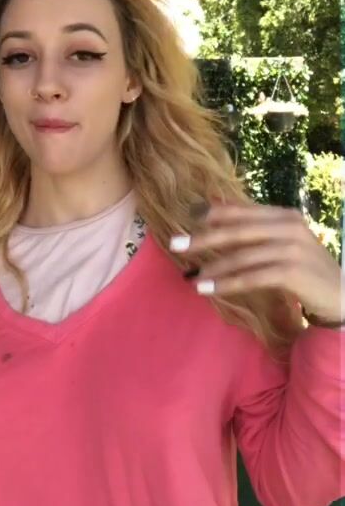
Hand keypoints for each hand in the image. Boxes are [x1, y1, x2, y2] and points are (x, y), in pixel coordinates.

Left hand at [170, 201, 343, 324]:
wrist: (340, 295)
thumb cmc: (305, 269)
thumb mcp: (283, 243)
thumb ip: (256, 230)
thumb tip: (216, 216)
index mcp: (284, 215)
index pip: (242, 210)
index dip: (212, 214)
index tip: (185, 219)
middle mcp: (290, 226)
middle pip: (238, 230)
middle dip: (204, 237)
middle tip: (176, 244)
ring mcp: (293, 248)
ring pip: (243, 255)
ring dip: (214, 267)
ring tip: (192, 277)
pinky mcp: (293, 272)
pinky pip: (253, 277)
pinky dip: (229, 283)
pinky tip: (210, 289)